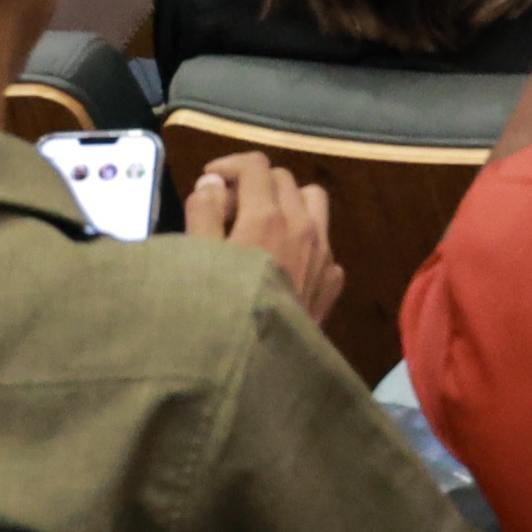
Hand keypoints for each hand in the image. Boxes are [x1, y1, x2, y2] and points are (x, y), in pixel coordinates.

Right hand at [185, 149, 344, 322]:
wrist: (262, 366)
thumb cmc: (221, 311)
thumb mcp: (199, 258)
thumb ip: (204, 213)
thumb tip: (213, 184)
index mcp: (268, 216)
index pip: (256, 165)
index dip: (228, 164)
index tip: (208, 181)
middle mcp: (304, 227)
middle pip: (284, 179)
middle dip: (253, 184)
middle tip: (226, 209)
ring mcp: (325, 253)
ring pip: (313, 201)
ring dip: (287, 203)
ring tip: (259, 225)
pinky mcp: (333, 280)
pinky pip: (324, 242)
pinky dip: (304, 239)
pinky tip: (282, 261)